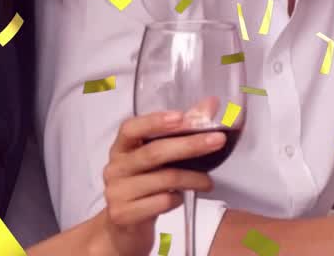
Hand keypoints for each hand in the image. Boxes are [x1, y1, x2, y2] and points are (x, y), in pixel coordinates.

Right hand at [98, 111, 224, 255]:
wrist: (124, 230)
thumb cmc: (146, 185)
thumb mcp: (160, 159)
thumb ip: (184, 129)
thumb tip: (211, 104)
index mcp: (122, 148)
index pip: (131, 128)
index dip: (155, 121)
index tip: (181, 116)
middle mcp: (115, 168)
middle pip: (154, 153)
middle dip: (190, 145)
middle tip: (217, 141)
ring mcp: (117, 192)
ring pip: (164, 179)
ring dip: (194, 178)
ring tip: (209, 182)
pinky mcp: (124, 214)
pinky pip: (162, 202)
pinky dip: (178, 198)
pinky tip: (182, 198)